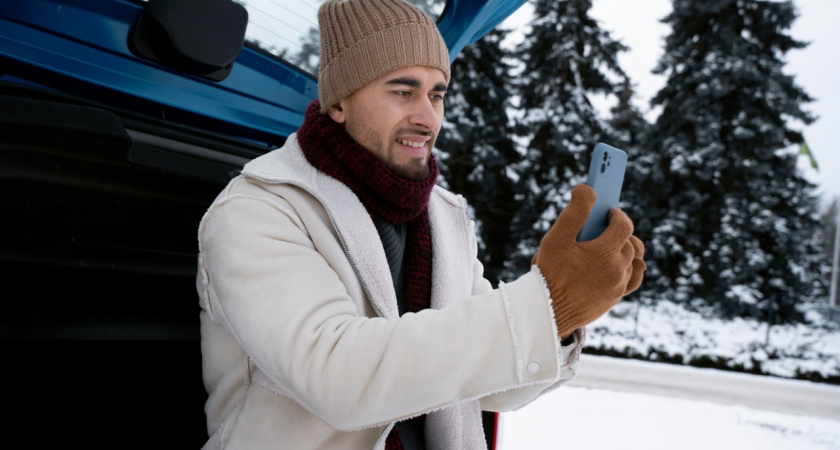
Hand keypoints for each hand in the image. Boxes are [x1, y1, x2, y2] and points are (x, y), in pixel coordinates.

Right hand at [532, 184, 644, 338]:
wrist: (549, 312)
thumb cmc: (550, 274)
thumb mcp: (556, 238)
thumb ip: (574, 211)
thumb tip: (587, 189)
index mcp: (605, 253)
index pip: (623, 224)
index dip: (616, 214)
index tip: (607, 211)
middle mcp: (618, 270)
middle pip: (630, 241)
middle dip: (618, 230)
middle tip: (604, 226)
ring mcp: (619, 285)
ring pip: (634, 259)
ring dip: (625, 247)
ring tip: (611, 242)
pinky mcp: (616, 297)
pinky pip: (634, 278)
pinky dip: (631, 266)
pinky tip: (621, 261)